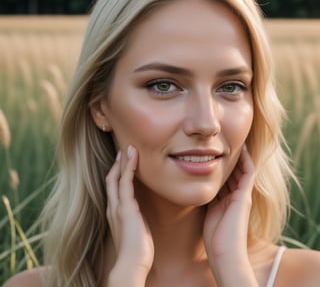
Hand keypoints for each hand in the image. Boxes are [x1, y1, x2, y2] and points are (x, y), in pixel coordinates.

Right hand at [106, 145, 153, 285]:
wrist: (131, 265)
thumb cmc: (136, 251)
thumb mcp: (134, 231)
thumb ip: (134, 222)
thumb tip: (140, 218)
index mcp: (115, 213)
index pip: (114, 189)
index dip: (116, 174)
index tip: (122, 163)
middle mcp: (113, 207)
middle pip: (111, 179)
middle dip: (117, 165)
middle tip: (123, 151)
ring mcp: (118, 206)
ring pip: (117, 178)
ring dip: (123, 162)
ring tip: (129, 148)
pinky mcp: (126, 207)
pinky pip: (126, 182)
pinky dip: (129, 168)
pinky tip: (133, 157)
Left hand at [203, 145, 257, 285]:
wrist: (224, 252)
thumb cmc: (214, 237)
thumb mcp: (207, 213)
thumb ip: (206, 201)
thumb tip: (196, 189)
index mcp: (226, 202)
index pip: (225, 180)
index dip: (220, 168)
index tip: (213, 155)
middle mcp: (235, 197)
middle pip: (233, 174)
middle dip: (228, 160)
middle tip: (222, 144)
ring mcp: (242, 196)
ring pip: (241, 171)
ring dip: (237, 157)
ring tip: (232, 142)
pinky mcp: (245, 196)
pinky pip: (249, 173)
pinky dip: (246, 161)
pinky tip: (241, 149)